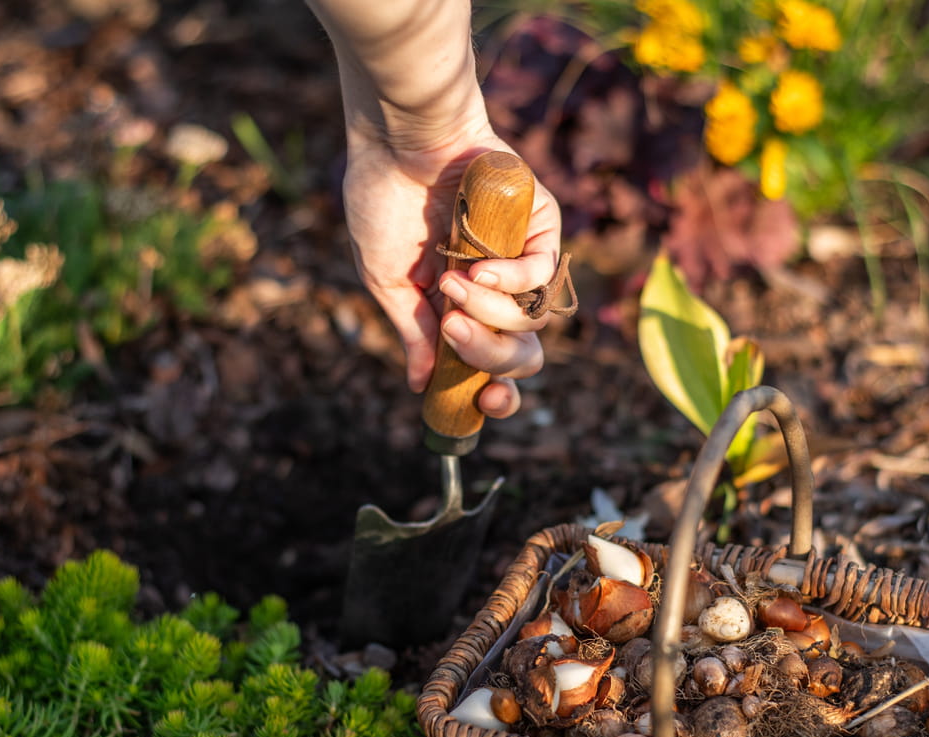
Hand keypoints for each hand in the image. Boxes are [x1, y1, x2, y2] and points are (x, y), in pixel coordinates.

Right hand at [339, 125, 562, 418]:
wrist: (398, 140)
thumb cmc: (383, 201)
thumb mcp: (388, 280)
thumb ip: (413, 332)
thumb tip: (421, 385)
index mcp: (463, 309)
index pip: (492, 368)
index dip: (495, 396)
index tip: (483, 405)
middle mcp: (498, 292)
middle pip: (520, 356)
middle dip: (488, 357)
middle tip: (451, 330)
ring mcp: (522, 260)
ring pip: (531, 321)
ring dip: (488, 311)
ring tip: (451, 282)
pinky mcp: (542, 227)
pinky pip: (545, 275)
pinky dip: (513, 281)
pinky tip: (479, 268)